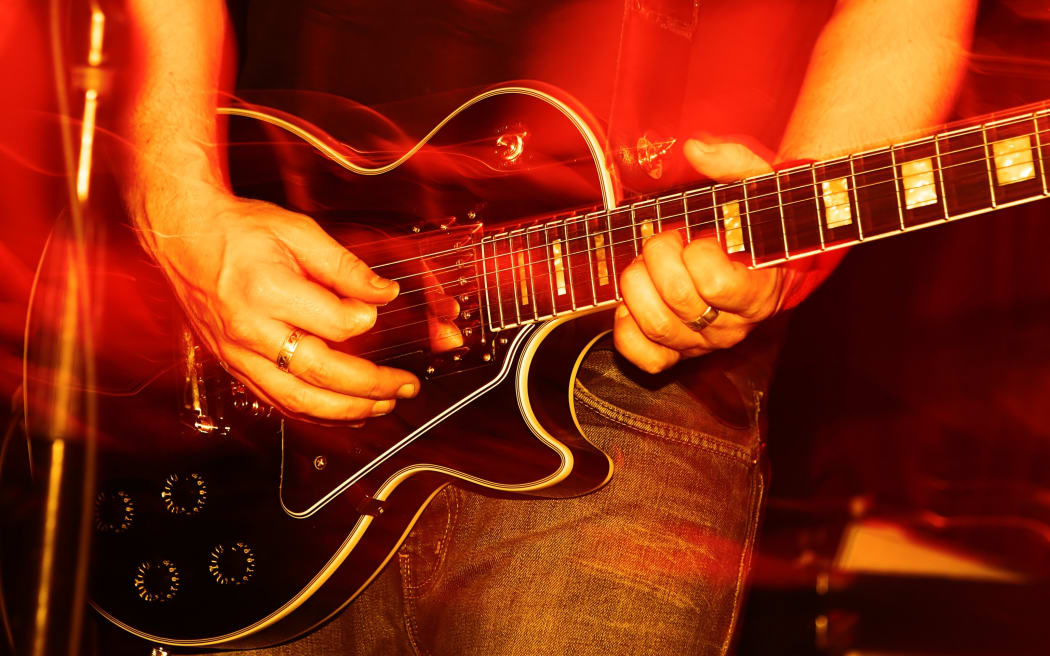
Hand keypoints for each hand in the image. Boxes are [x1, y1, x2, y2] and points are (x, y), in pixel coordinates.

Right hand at [145, 193, 418, 420]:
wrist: (182, 234)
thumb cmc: (236, 230)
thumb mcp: (298, 232)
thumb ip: (345, 267)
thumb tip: (384, 294)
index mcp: (266, 291)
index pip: (333, 325)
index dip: (363, 322)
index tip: (376, 312)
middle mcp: (249, 330)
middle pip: (321, 373)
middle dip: (371, 386)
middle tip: (403, 386)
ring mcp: (237, 354)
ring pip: (298, 400)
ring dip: (346, 411)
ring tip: (382, 407)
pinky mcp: (232, 366)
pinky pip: (277, 402)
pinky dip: (314, 415)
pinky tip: (343, 414)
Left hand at [613, 140, 785, 373]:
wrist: (761, 265)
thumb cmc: (756, 226)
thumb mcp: (758, 187)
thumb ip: (734, 163)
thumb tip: (696, 149)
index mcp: (757, 292)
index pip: (717, 283)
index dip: (698, 253)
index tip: (700, 235)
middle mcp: (730, 326)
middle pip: (679, 301)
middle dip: (659, 257)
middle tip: (665, 239)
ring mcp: (701, 343)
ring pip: (655, 327)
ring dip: (637, 287)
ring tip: (645, 265)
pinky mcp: (675, 353)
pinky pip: (644, 358)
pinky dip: (627, 330)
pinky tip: (631, 304)